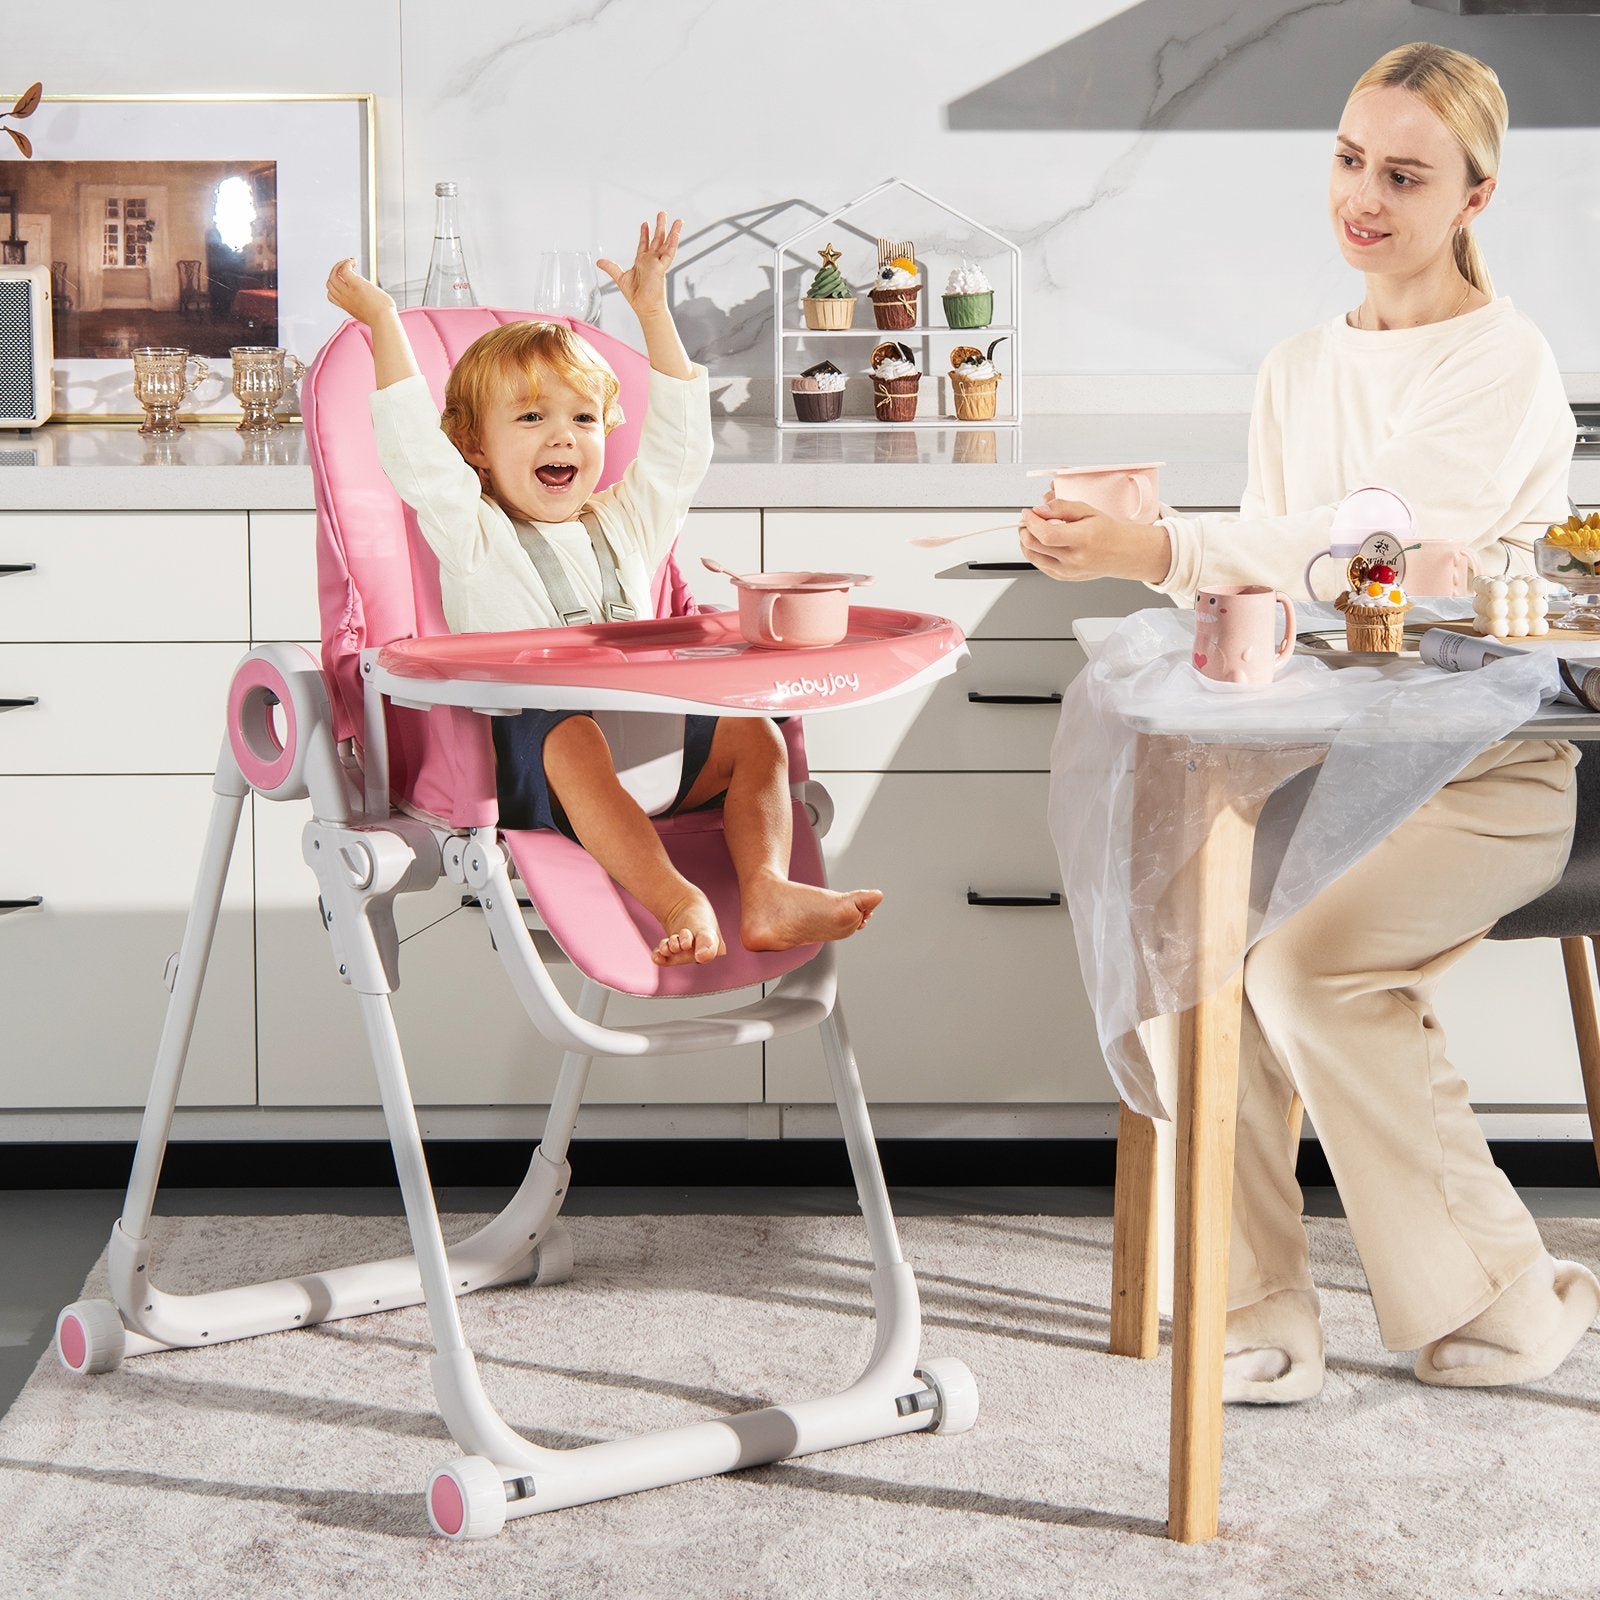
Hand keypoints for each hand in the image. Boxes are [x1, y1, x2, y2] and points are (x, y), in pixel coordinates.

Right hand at [325, 258, 395, 327]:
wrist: (384, 321)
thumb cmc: (383, 319)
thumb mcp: (369, 313)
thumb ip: (365, 306)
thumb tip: (373, 302)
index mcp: (347, 306)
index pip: (331, 295)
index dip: (335, 286)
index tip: (345, 281)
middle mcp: (345, 299)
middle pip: (330, 283)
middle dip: (335, 272)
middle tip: (347, 267)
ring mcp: (349, 292)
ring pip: (333, 276)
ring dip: (339, 265)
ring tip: (350, 262)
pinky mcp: (356, 285)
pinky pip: (344, 270)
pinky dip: (346, 263)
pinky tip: (354, 261)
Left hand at [597, 213, 681, 317]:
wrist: (644, 307)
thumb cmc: (636, 296)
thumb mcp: (620, 278)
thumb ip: (611, 268)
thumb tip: (599, 261)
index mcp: (642, 262)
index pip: (644, 244)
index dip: (645, 233)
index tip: (645, 223)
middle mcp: (652, 261)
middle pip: (657, 240)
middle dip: (660, 226)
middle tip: (662, 213)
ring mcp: (658, 263)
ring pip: (666, 244)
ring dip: (672, 232)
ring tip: (677, 220)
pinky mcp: (662, 268)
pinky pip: (669, 254)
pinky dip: (673, 243)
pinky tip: (676, 234)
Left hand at [1019, 497, 1170, 584]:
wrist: (1121, 552)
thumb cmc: (1106, 531)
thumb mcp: (1087, 510)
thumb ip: (1061, 507)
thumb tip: (1039, 509)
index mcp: (1082, 539)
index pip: (1046, 534)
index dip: (1031, 522)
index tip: (1028, 513)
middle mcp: (1074, 559)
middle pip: (1034, 546)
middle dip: (1024, 529)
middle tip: (1028, 520)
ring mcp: (1067, 571)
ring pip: (1033, 556)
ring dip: (1026, 541)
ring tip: (1033, 530)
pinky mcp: (1063, 577)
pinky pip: (1039, 565)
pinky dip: (1034, 552)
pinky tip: (1041, 542)